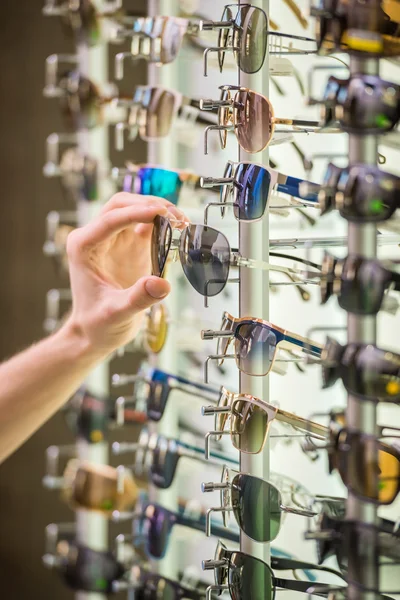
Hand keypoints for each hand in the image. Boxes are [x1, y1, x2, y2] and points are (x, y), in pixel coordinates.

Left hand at [64, 193, 184, 358]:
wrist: (96, 331)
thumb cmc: (98, 323)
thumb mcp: (117, 314)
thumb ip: (138, 299)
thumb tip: (161, 284)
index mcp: (83, 247)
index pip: (111, 219)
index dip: (137, 213)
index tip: (162, 212)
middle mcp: (95, 237)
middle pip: (121, 205)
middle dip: (149, 205)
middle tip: (175, 217)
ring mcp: (113, 240)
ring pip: (134, 209)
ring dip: (158, 210)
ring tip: (181, 221)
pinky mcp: (129, 245)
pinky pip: (146, 224)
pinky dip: (162, 223)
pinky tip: (178, 229)